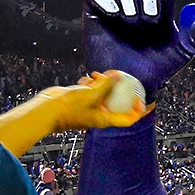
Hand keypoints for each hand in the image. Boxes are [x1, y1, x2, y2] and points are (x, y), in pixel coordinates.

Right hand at [31, 72, 154, 132]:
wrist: (47, 109)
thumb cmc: (68, 107)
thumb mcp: (91, 94)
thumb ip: (106, 85)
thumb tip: (117, 76)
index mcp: (105, 120)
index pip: (129, 118)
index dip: (140, 111)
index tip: (148, 102)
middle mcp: (100, 115)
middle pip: (118, 104)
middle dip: (121, 91)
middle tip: (127, 80)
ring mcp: (90, 108)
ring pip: (103, 95)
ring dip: (103, 84)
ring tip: (98, 75)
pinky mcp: (81, 102)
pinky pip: (91, 92)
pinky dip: (91, 84)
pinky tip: (86, 79)